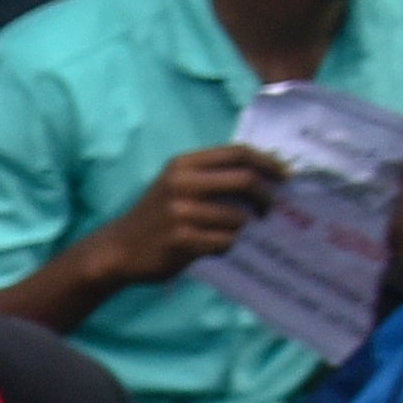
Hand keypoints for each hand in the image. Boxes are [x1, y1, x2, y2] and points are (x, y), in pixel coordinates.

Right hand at [94, 145, 285, 290]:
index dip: (268, 163)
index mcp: (184, 164)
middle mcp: (181, 183)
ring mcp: (180, 212)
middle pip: (245, 181)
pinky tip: (213, 247)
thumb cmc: (156, 215)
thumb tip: (266, 173)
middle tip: (269, 209)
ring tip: (228, 233)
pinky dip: (226, 246)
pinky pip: (225, 242)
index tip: (285, 176)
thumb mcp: (177, 183)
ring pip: (238, 217)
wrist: (117, 249)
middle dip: (266, 196)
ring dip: (242, 228)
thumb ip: (212, 175)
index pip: (238, 153)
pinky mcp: (181, 240)